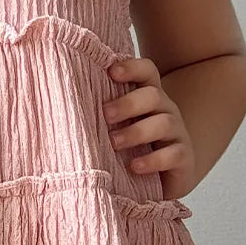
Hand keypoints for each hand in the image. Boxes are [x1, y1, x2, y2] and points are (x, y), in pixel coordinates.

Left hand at [103, 55, 195, 201]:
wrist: (167, 177)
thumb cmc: (134, 147)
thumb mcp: (119, 126)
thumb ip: (103, 113)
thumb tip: (62, 102)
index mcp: (149, 97)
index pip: (147, 71)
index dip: (131, 67)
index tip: (110, 72)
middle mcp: (166, 110)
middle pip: (153, 95)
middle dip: (127, 103)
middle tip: (105, 115)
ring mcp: (177, 133)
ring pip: (163, 123)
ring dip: (136, 132)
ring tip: (113, 143)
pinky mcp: (184, 158)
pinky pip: (173, 154)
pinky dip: (152, 160)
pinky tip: (134, 166)